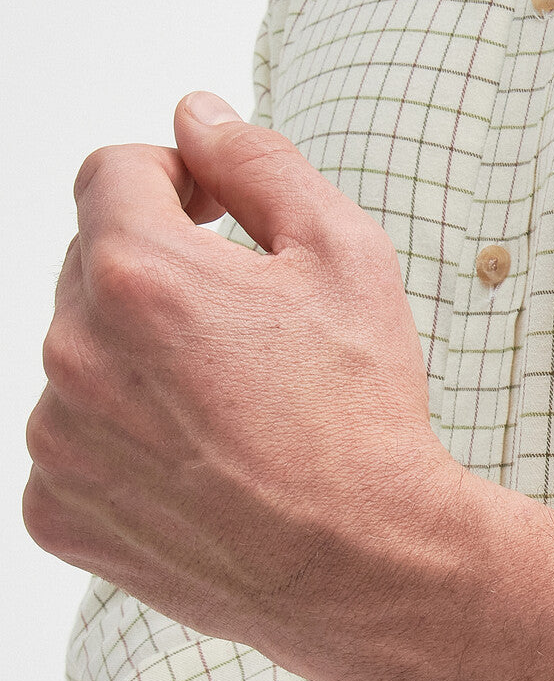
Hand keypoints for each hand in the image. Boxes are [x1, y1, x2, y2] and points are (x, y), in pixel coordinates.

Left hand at [24, 91, 452, 672]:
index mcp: (136, 272)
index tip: (215, 218)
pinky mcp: (59, 514)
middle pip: (90, 269)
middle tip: (245, 335)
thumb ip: (260, 164)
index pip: (111, 173)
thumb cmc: (365, 416)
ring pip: (80, 362)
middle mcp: (72, 352)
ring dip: (136, 366)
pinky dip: (121, 448)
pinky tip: (197, 467)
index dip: (173, 180)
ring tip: (227, 413)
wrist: (368, 564)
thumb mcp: (346, 257)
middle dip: (158, 279)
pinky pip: (72, 449)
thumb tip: (196, 116)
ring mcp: (58, 442)